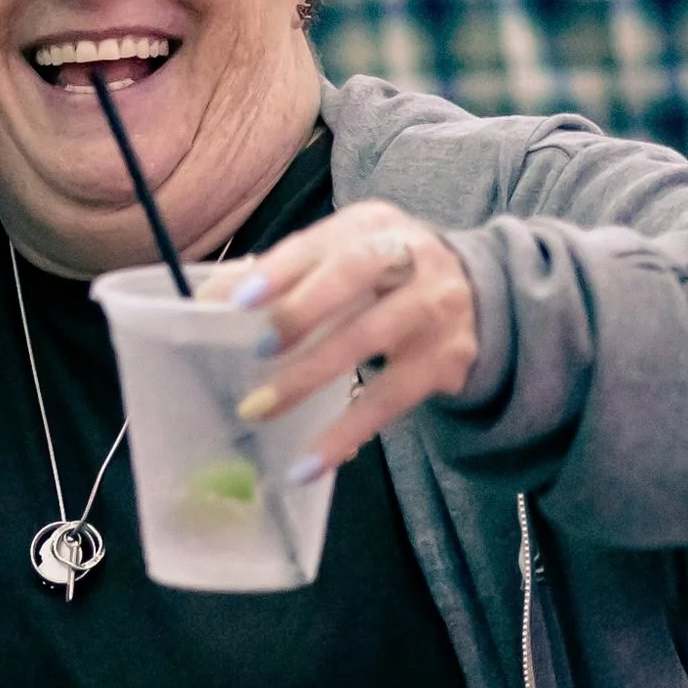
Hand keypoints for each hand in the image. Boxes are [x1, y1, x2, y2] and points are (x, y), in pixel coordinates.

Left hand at [218, 199, 477, 474]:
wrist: (479, 293)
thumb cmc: (384, 275)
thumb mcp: (344, 258)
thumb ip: (285, 275)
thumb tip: (208, 300)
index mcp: (369, 225)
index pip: (317, 244)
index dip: (276, 272)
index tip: (233, 301)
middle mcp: (407, 256)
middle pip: (352, 274)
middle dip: (301, 310)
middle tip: (257, 349)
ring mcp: (431, 307)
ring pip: (368, 339)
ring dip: (310, 375)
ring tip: (260, 408)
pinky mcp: (444, 360)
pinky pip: (389, 400)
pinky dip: (345, 432)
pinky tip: (308, 463)